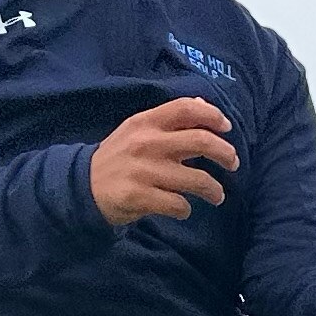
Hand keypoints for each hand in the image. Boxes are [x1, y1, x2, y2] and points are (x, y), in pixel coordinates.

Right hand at [92, 97, 237, 226]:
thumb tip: (204, 106)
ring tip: (217, 195)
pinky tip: (182, 208)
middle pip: (202, 141)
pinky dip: (186, 209)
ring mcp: (143, 171)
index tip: (227, 128)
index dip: (213, 116)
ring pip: (198, 180)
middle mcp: (146, 142)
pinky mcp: (139, 196)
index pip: (186, 108)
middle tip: (234, 163)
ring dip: (215, 190)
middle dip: (226, 154)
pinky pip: (179, 205)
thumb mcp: (138, 131)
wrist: (81, 186)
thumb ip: (169, 120)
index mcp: (146, 122)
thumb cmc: (119, 157)